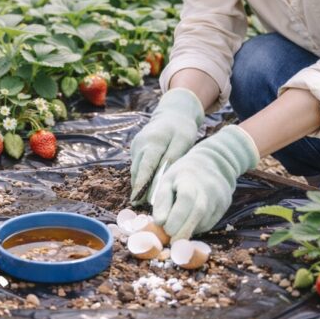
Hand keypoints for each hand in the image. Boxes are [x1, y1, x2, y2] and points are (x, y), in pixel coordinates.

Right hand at [129, 88, 203, 203]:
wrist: (173, 113)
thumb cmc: (181, 128)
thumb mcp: (183, 142)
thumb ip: (172, 159)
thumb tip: (162, 180)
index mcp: (152, 141)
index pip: (145, 167)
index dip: (141, 185)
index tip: (137, 199)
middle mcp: (140, 144)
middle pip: (138, 170)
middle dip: (139, 188)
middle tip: (141, 205)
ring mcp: (136, 145)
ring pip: (136, 169)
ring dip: (139, 183)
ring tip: (144, 200)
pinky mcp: (136, 148)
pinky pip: (138, 165)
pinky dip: (141, 175)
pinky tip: (146, 187)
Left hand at [151, 125, 259, 239]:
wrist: (211, 164)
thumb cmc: (182, 175)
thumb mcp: (167, 181)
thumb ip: (162, 200)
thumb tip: (159, 223)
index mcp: (189, 177)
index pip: (186, 198)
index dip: (177, 216)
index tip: (166, 230)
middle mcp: (208, 187)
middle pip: (198, 212)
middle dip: (184, 230)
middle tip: (172, 242)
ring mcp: (219, 196)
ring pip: (204, 220)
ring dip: (189, 229)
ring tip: (178, 229)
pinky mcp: (224, 206)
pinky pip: (210, 223)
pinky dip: (197, 227)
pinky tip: (190, 224)